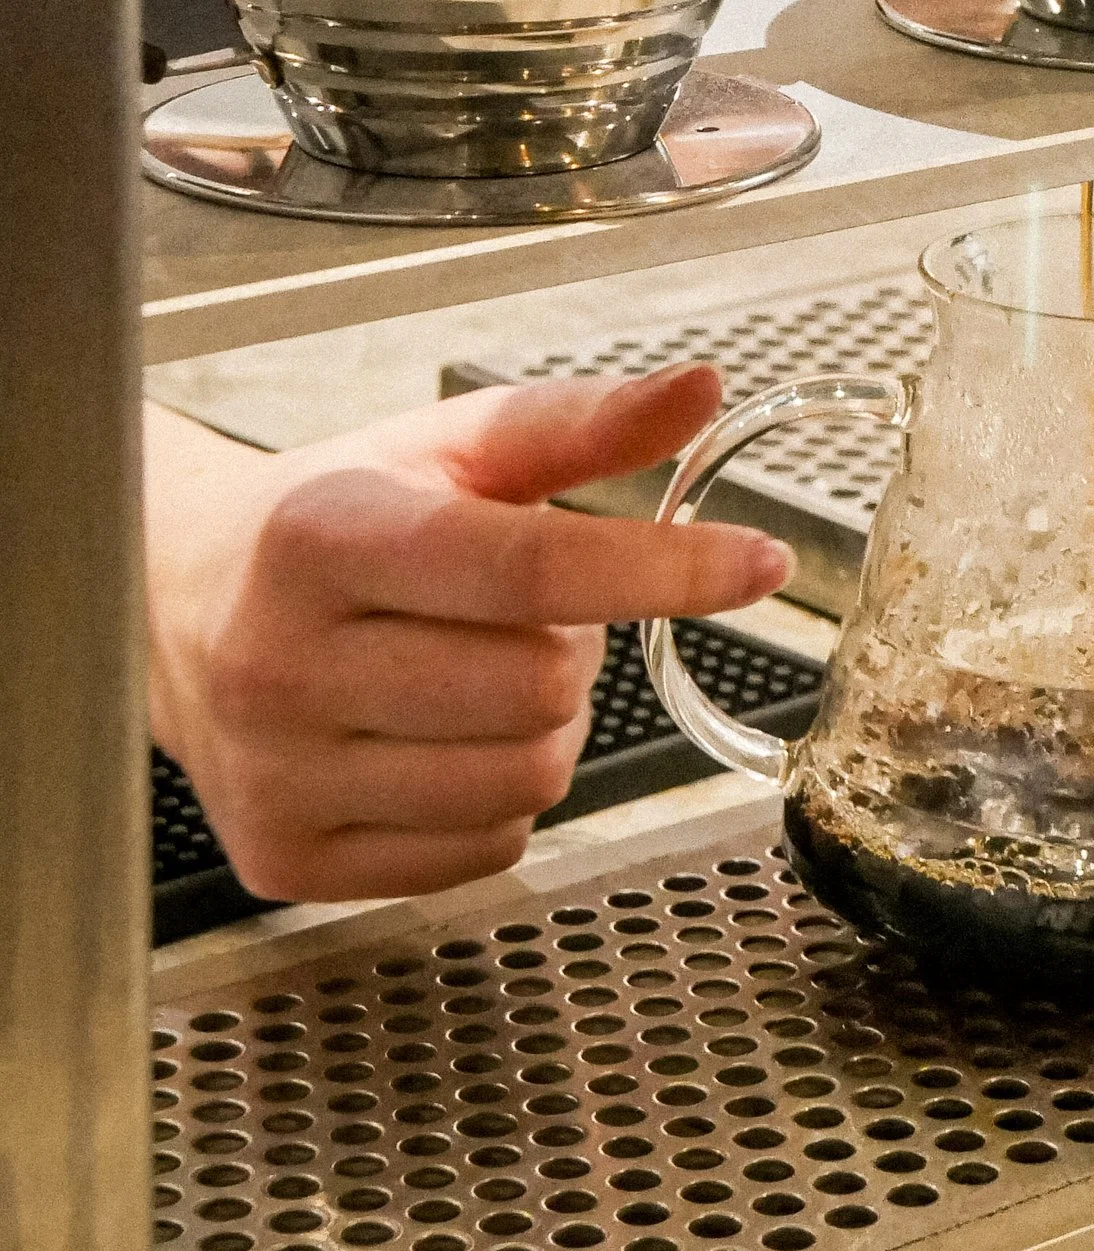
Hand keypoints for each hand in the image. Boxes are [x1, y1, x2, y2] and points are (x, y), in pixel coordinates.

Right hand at [145, 368, 791, 903]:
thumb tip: (700, 389)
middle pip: (538, 689)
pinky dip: (497, 803)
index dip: (660, 568)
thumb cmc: (329, 521)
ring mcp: (279, 775)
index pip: (528, 567)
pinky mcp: (287, 861)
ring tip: (475, 673)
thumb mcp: (445, 448)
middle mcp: (286, 663)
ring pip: (522, 783)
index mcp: (326, 537)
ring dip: (542, 730)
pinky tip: (439, 742)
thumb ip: (581, 423)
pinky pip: (485, 853)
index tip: (758, 559)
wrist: (176, 610)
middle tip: (516, 616)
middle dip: (571, 649)